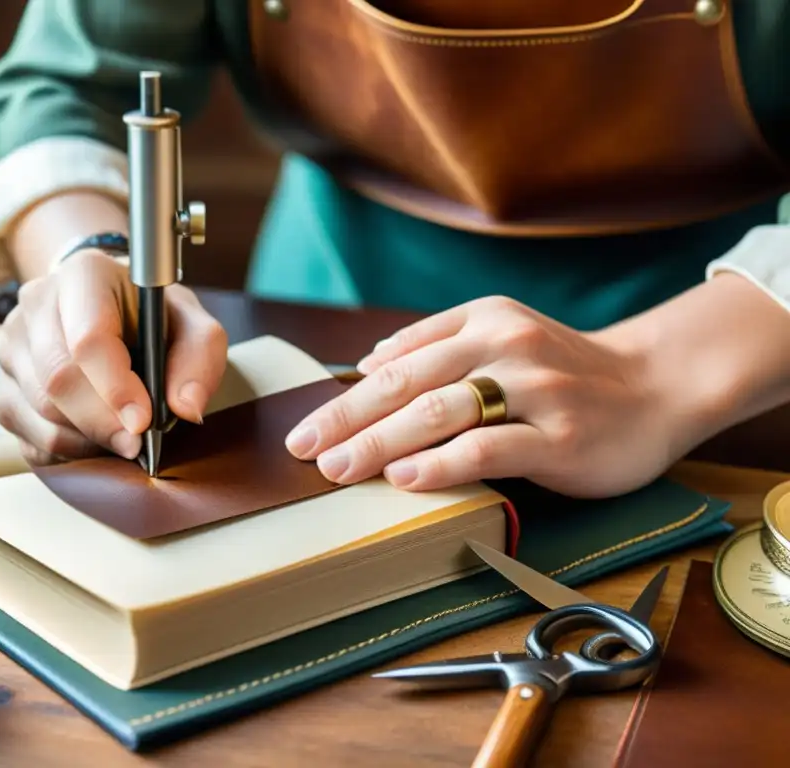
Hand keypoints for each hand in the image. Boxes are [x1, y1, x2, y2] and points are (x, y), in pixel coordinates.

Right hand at [0, 249, 227, 464]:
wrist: (109, 309)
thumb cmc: (152, 317)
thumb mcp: (192, 324)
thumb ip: (200, 358)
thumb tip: (187, 406)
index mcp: (84, 275)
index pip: (88, 339)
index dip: (116, 388)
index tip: (144, 420)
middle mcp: (35, 304)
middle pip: (57, 379)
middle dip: (101, 422)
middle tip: (136, 442)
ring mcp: (12, 347)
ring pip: (38, 411)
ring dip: (86, 438)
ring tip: (122, 437)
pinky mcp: (3, 388)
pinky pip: (28, 436)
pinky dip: (67, 452)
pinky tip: (96, 440)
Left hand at [284, 295, 678, 497]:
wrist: (655, 386)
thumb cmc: (564, 372)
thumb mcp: (501, 338)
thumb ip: (436, 345)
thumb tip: (367, 363)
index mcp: (482, 319)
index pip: (396, 361)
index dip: (344, 397)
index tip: (304, 429)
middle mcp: (504, 345)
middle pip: (406, 384)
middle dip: (345, 420)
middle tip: (302, 450)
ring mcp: (534, 389)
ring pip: (439, 413)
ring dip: (379, 442)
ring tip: (337, 468)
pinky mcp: (560, 435)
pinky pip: (489, 447)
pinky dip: (441, 464)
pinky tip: (404, 479)